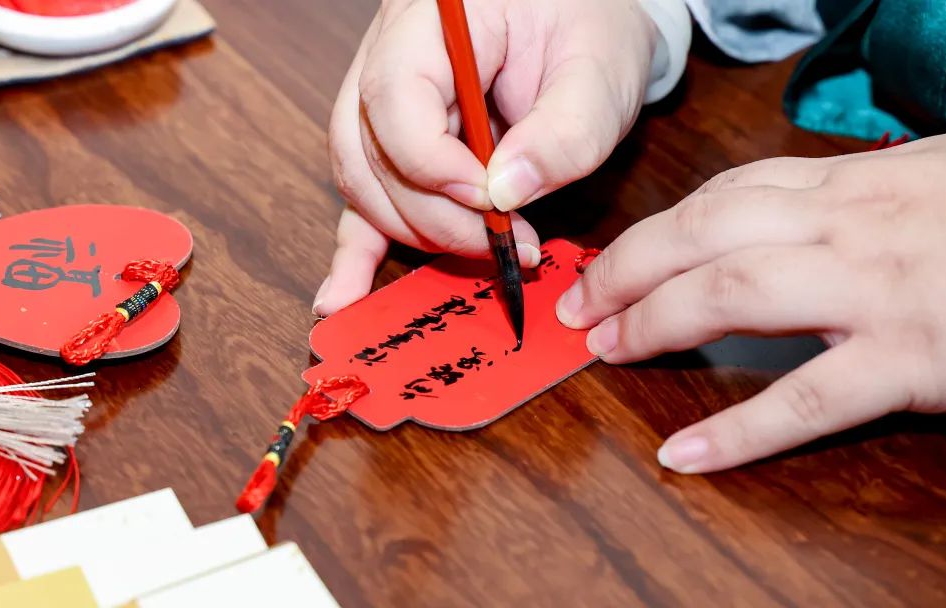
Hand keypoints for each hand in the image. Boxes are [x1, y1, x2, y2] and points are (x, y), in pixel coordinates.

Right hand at [316, 0, 658, 314]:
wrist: (589, 23)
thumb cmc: (593, 32)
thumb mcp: (600, 75)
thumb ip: (563, 134)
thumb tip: (504, 195)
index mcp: (434, 18)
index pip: (396, 97)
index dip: (434, 165)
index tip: (493, 201)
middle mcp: (391, 51)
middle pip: (371, 150)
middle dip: (433, 214)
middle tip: (501, 243)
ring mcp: (382, 94)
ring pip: (361, 179)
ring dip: (413, 231)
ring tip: (481, 252)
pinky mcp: (392, 136)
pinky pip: (364, 192)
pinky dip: (358, 245)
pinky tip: (345, 294)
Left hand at [557, 132, 945, 472]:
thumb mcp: (934, 178)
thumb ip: (857, 199)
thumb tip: (792, 215)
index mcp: (853, 185)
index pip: (721, 196)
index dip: (653, 231)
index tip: (611, 260)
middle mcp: (849, 226)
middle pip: (701, 236)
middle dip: (626, 272)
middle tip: (581, 309)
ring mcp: (877, 291)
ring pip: (732, 296)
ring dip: (654, 325)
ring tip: (607, 353)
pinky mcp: (914, 360)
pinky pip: (807, 400)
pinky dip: (738, 432)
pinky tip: (685, 456)